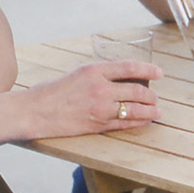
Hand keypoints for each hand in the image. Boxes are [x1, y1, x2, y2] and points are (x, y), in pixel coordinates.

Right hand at [29, 60, 161, 135]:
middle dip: (151, 95)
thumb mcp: (77, 74)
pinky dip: (139, 122)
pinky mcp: (97, 125)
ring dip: (150, 110)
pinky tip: (145, 120)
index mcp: (94, 71)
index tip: (159, 73)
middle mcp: (100, 88)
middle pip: (137, 90)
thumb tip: (123, 79)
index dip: (148, 69)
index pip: (129, 67)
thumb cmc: (53, 92)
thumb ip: (99, 75)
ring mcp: (100, 109)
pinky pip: (125, 124)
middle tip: (156, 97)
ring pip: (135, 109)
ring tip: (157, 111)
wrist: (34, 112)